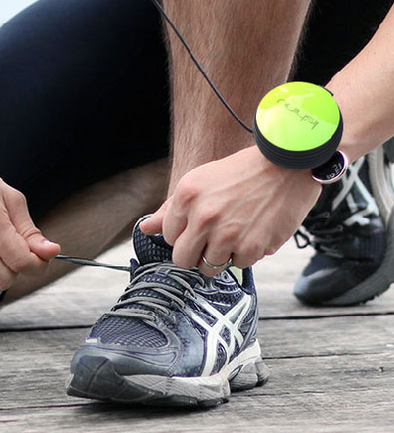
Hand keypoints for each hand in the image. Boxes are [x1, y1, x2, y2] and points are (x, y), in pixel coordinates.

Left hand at [139, 146, 320, 275]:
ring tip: (234, 233)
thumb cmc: (241, 172)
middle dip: (195, 254)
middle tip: (211, 240)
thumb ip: (170, 209)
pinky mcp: (252, 247)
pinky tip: (253, 231)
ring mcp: (228, 233)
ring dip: (221, 255)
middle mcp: (203, 216)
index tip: (199, 226)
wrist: (287, 165)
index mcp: (186, 196)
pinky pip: (238, 265)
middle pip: (183, 259)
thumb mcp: (200, 180)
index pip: (169, 237)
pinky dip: (245, 253)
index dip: (184, 234)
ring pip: (209, 267)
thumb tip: (144, 229)